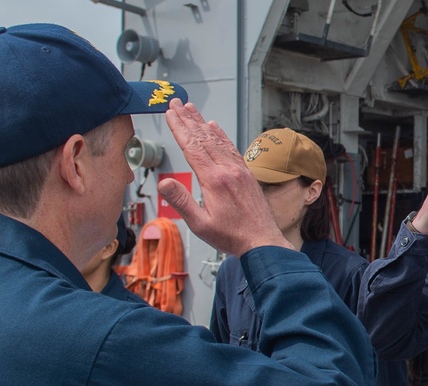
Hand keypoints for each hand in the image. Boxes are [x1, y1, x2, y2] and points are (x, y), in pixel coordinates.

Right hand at [158, 100, 290, 256]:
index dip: (179, 128)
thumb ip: (181, 202)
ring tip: (191, 108)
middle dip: (188, 119)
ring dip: (202, 123)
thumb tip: (164, 183)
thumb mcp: (200, 224)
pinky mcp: (246, 174)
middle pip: (203, 138)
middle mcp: (228, 170)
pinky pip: (231, 148)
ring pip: (217, 140)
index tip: (170, 113)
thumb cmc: (232, 236)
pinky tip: (214, 127)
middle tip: (176, 102)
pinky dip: (221, 135)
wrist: (263, 241)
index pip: (192, 147)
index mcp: (214, 181)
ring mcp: (239, 170)